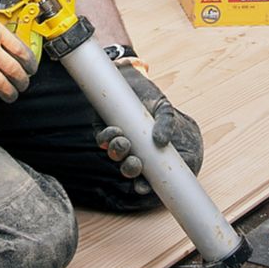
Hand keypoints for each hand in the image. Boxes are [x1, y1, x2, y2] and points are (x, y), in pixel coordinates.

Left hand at [96, 63, 202, 195]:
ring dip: (117, 152)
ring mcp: (118, 141)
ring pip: (114, 155)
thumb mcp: (165, 110)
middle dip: (129, 169)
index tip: (142, 187)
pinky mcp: (103, 129)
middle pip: (129, 168)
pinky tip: (114, 131)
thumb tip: (160, 141)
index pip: (146, 176)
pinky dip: (106, 137)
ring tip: (123, 142)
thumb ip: (166, 124)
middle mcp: (133, 151)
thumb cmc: (153, 101)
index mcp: (149, 154)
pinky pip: (101, 139)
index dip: (143, 185)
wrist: (134, 80)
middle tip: (134, 162)